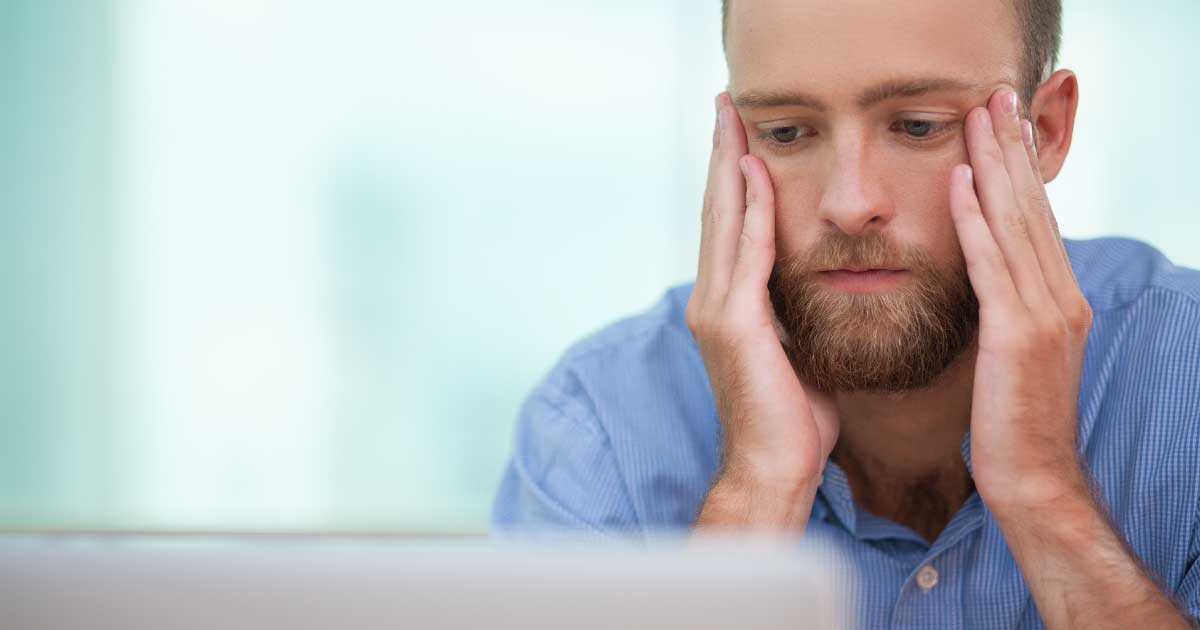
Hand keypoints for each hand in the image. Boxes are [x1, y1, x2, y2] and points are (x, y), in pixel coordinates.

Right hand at [688, 93, 838, 529]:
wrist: (774, 470)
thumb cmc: (793, 421)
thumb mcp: (796, 354)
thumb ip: (793, 315)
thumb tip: (816, 291)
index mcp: (727, 307)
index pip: (729, 227)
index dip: (733, 178)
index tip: (742, 136)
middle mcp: (711, 301)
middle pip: (716, 211)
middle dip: (722, 155)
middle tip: (726, 104)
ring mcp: (716, 311)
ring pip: (722, 221)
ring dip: (728, 166)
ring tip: (732, 120)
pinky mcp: (733, 324)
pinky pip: (746, 255)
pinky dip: (749, 211)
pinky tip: (755, 174)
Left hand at [950, 86, 1092, 514]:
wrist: (1030, 480)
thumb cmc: (1011, 421)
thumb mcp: (1013, 353)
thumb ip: (1005, 308)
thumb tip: (984, 277)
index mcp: (1059, 300)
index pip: (1037, 220)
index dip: (1019, 169)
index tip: (1000, 125)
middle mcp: (1060, 298)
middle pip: (1032, 208)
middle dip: (1010, 150)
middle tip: (993, 97)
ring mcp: (1044, 315)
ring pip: (1015, 224)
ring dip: (993, 167)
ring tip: (976, 119)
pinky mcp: (1018, 336)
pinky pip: (992, 265)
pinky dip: (974, 221)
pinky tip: (957, 184)